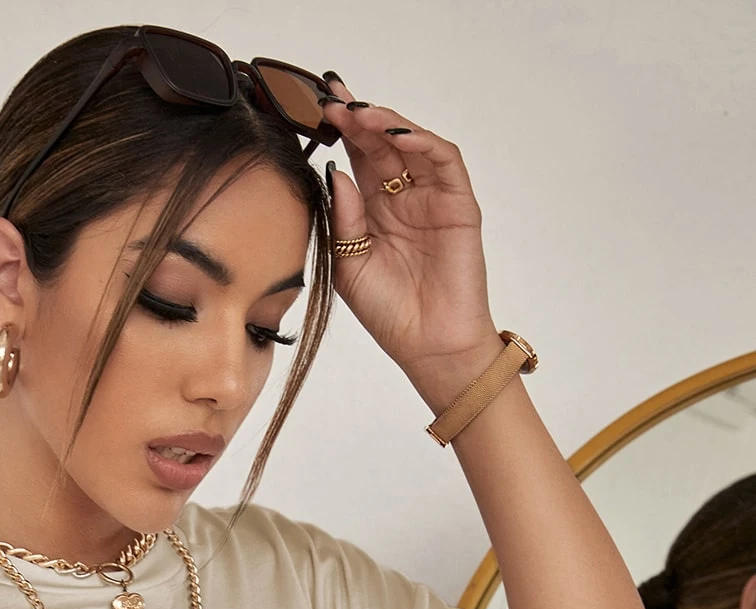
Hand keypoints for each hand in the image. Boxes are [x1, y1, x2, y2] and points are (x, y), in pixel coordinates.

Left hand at [319, 74, 503, 398]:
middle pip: (381, 144)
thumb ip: (342, 217)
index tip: (314, 109)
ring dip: (386, 124)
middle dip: (356, 118)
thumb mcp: (348, 263)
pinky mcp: (458, 204)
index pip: (357, 159)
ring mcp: (432, 198)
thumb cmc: (388, 313)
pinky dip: (422, 142)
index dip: (339, 132)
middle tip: (330, 99)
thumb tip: (334, 170)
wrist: (427, 346)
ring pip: (411, 144)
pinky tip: (396, 136)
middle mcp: (403, 197)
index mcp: (374, 210)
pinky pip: (444, 160)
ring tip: (358, 113)